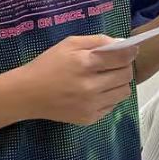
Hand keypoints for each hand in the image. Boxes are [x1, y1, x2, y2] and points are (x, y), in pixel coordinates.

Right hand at [18, 35, 136, 125]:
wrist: (27, 94)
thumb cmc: (48, 64)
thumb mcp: (69, 44)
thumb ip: (97, 41)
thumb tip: (121, 44)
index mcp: (85, 64)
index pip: (122, 58)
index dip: (130, 52)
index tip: (131, 50)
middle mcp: (91, 86)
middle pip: (126, 76)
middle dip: (125, 67)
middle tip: (116, 64)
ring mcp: (91, 105)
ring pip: (123, 92)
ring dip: (120, 83)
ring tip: (107, 78)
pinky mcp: (89, 118)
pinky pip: (112, 106)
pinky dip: (109, 97)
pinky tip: (96, 92)